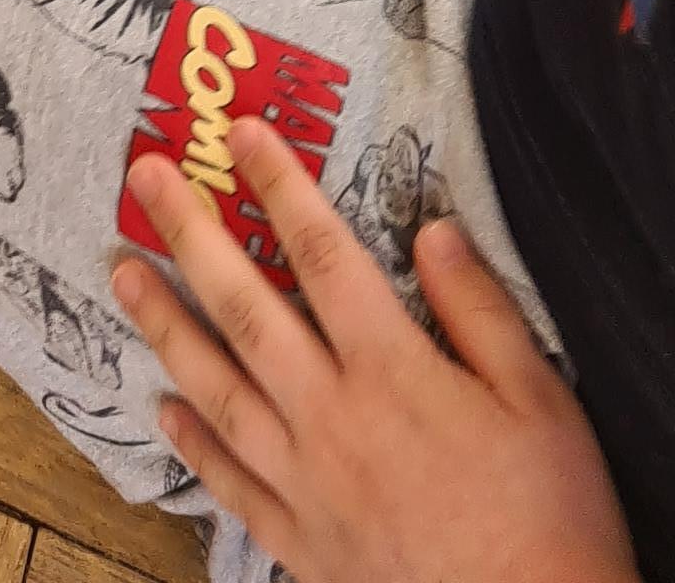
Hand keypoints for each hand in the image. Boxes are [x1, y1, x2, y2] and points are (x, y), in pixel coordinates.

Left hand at [116, 122, 636, 581]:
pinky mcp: (303, 545)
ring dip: (164, 324)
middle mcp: (334, 418)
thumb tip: (432, 229)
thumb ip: (481, 312)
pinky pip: (232, 484)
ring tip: (122, 272)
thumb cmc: (553, 522)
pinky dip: (193, 444)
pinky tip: (162, 410)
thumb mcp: (542, 404)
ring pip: (218, 388)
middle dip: (189, 233)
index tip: (241, 132)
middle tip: (144, 174)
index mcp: (393, 372)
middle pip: (245, 308)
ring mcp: (308, 485)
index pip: (321, 255)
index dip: (279, 186)